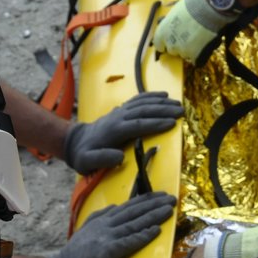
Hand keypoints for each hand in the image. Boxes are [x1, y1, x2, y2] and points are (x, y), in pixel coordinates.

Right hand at [46, 192, 175, 257]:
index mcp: (99, 221)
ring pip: (133, 224)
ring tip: (168, 210)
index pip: (127, 207)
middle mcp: (103, 226)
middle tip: (172, 198)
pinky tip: (156, 231)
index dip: (145, 200)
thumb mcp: (84, 232)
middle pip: (133, 212)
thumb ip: (99, 219)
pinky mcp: (105, 252)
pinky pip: (128, 242)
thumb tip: (114, 207)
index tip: (160, 195)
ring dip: (153, 217)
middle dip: (154, 204)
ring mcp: (104, 238)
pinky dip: (142, 236)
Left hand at [64, 91, 182, 173]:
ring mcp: (120, 111)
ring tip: (178, 104)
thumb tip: (119, 157)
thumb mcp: (86, 162)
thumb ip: (101, 159)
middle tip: (182, 111)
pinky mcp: (122, 109)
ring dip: (161, 103)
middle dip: (164, 110)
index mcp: (114, 130)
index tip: (172, 124)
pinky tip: (164, 95)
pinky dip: (151, 96)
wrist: (75, 141)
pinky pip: (138, 100)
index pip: (138, 124)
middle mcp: (118, 117)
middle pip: (144, 110)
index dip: (155, 123)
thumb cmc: (84, 155)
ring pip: (143, 103)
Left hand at [152, 0, 237, 59]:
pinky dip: (199, 56)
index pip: (158, 44)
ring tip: (198, 39)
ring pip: (184, 55)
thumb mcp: (175, 11)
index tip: (170, 41)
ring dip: (189, 49)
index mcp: (162, 32)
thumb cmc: (192, 5)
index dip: (165, 43)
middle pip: (172, 50)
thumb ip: (171, 22)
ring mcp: (182, 51)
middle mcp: (170, 43)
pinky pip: (196, 60)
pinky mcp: (195, 56)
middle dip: (178, 45)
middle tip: (188, 37)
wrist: (208, 9)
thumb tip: (173, 24)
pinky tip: (204, 47)